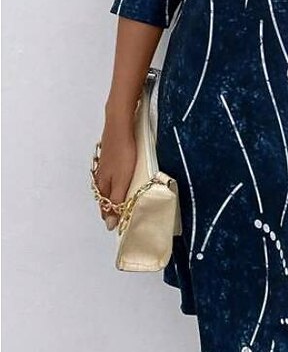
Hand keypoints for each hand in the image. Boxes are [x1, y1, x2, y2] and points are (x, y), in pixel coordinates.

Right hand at [94, 114, 136, 230]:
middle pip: (103, 196)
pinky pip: (108, 173)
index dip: (109, 216)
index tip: (115, 226)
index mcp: (103, 184)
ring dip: (109, 194)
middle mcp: (100, 176)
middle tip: (116, 216)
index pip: (104, 206)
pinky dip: (111, 180)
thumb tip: (110, 223)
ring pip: (105, 184)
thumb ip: (117, 200)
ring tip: (116, 200)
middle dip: (109, 207)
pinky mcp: (108, 155)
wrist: (119, 125)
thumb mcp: (123, 180)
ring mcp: (104, 164)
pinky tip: (116, 177)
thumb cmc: (122, 152)